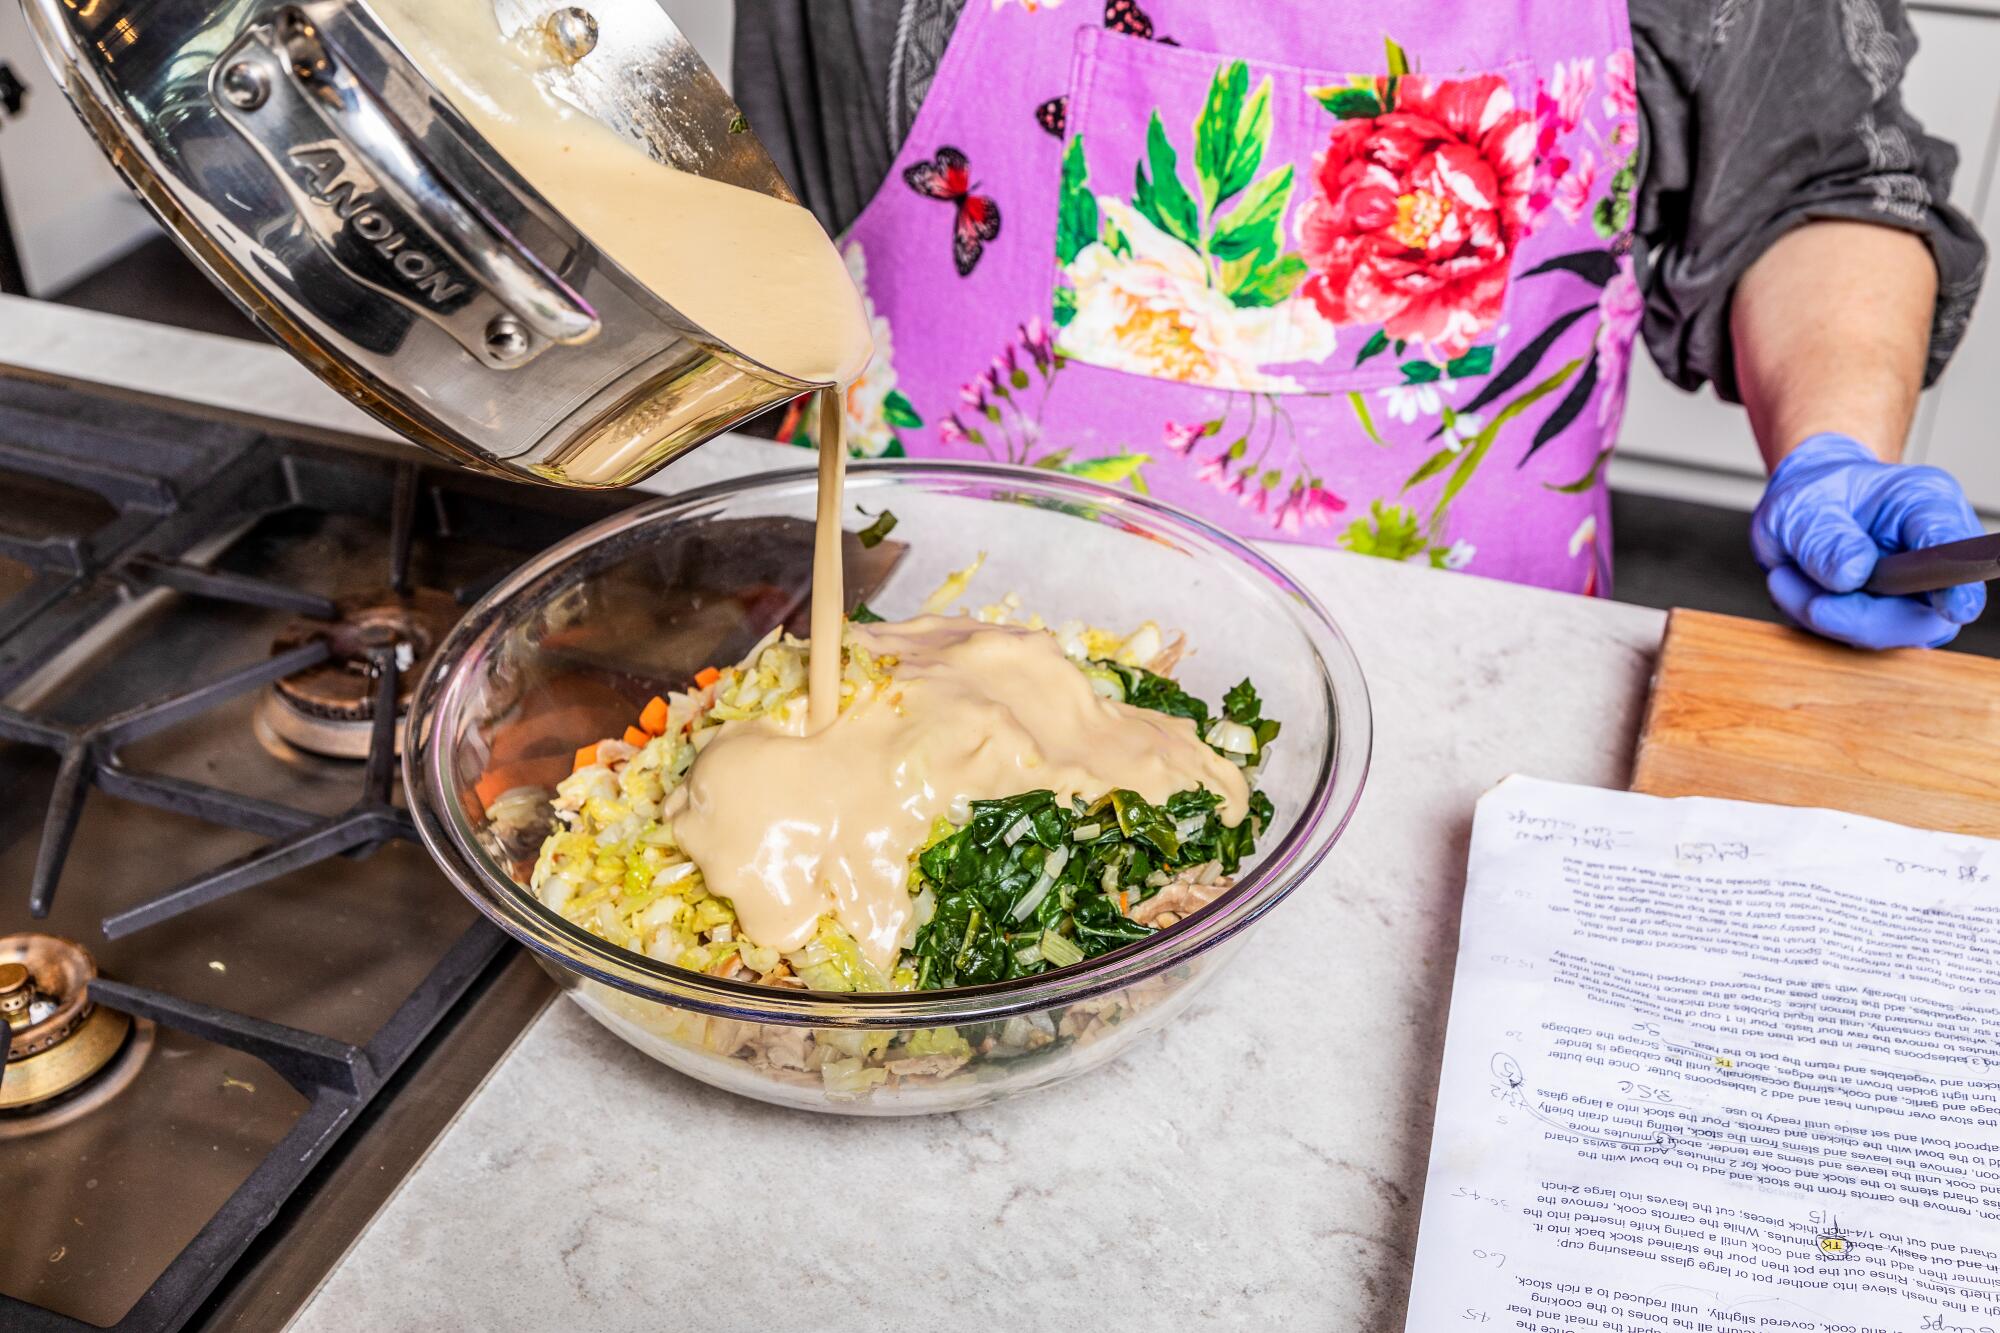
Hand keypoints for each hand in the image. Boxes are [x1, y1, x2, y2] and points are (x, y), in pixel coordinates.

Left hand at [1751, 433, 1986, 649]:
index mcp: (1926, 504)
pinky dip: (1819, 624)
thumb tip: (1852, 576)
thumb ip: (1822, 538)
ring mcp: (1918, 594)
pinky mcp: (1893, 622)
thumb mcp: (1797, 507)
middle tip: (1803, 598)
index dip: (1958, 582)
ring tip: (1784, 576)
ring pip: (1889, 634)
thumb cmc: (1808, 500)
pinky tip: (1795, 589)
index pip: (1953, 547)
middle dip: (1859, 617)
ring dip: (1826, 616)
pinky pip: (1860, 642)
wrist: (1798, 514)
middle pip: (1926, 613)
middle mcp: (1934, 553)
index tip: (1954, 608)